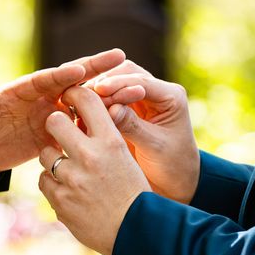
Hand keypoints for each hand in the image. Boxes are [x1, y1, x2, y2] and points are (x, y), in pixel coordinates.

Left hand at [0, 49, 125, 173]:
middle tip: (120, 57)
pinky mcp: (51, 133)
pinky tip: (120, 119)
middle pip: (68, 82)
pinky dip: (97, 123)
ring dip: (103, 96)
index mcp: (14, 92)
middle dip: (92, 69)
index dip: (59, 74)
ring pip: (79, 102)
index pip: (40, 80)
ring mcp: (46, 114)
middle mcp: (35, 99)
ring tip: (131, 87)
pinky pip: (78, 125)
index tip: (79, 69)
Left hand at [38, 86, 150, 254]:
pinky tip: (68, 191)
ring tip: (69, 170)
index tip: (69, 97)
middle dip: (55, 125)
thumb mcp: (125, 157)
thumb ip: (103, 136)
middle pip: (54, 121)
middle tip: (60, 133)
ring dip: (54, 159)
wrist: (136, 232)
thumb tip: (79, 116)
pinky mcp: (60, 199)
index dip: (74, 93)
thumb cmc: (133, 192)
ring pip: (45, 154)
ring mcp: (72, 179)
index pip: (86, 100)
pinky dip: (53, 184)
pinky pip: (44, 180)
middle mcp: (90, 156)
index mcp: (111, 141)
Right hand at [91, 61, 199, 203]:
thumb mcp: (154, 147)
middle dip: (104, 81)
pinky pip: (109, 96)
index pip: (141, 81)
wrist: (175, 181)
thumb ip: (133, 127)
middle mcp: (157, 91)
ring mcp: (142, 97)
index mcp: (171, 96)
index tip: (98, 90)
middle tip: (84, 93)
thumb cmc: (171, 167)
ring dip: (97, 89)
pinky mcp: (129, 107)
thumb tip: (111, 110)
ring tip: (79, 102)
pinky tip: (80, 111)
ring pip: (115, 80)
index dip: (119, 84)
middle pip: (126, 73)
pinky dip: (95, 101)